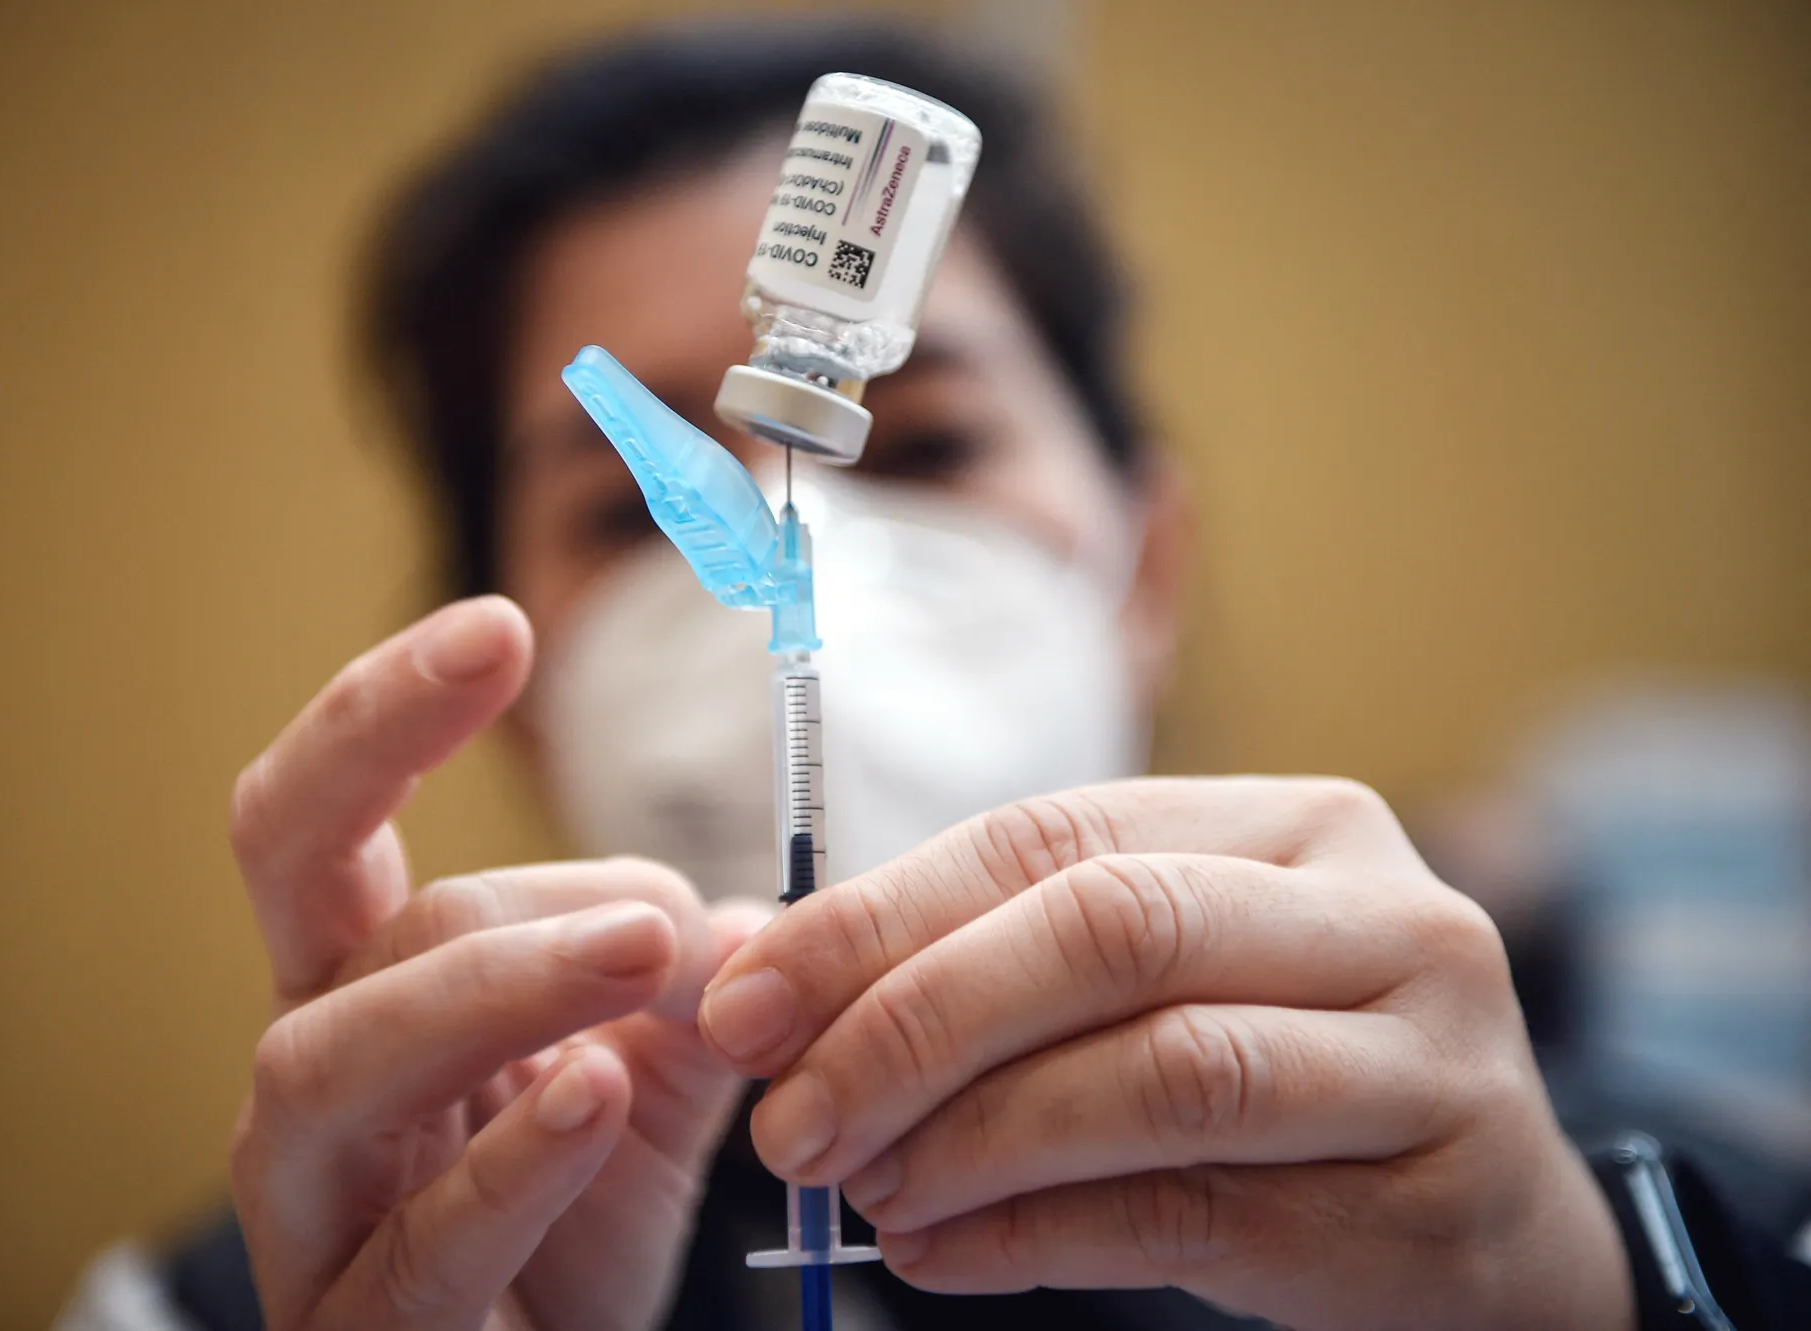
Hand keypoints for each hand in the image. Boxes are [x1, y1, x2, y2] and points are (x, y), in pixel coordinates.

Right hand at [227, 597, 761, 1330]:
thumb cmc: (568, 1237)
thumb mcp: (645, 1094)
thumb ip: (690, 996)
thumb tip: (742, 912)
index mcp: (372, 989)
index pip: (322, 821)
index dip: (384, 714)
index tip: (497, 632)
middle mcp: (315, 1074)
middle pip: (305, 901)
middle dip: (463, 842)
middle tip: (641, 876)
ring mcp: (314, 1207)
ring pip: (332, 1059)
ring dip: (496, 986)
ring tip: (642, 962)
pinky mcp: (355, 1329)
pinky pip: (413, 1244)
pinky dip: (512, 1161)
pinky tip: (602, 1098)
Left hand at [698, 777, 1633, 1330]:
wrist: (1496, 1225)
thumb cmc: (1281, 1076)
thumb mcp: (1152, 984)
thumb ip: (979, 960)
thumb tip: (744, 966)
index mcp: (1292, 824)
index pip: (1049, 835)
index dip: (877, 916)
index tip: (742, 1004)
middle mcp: (1379, 913)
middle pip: (1108, 929)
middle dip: (913, 1025)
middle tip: (789, 1123)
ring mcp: (1424, 1056)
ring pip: (1162, 1071)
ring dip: (974, 1138)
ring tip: (865, 1193)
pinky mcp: (1427, 1198)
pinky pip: (1193, 1211)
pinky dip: (1036, 1236)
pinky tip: (943, 1254)